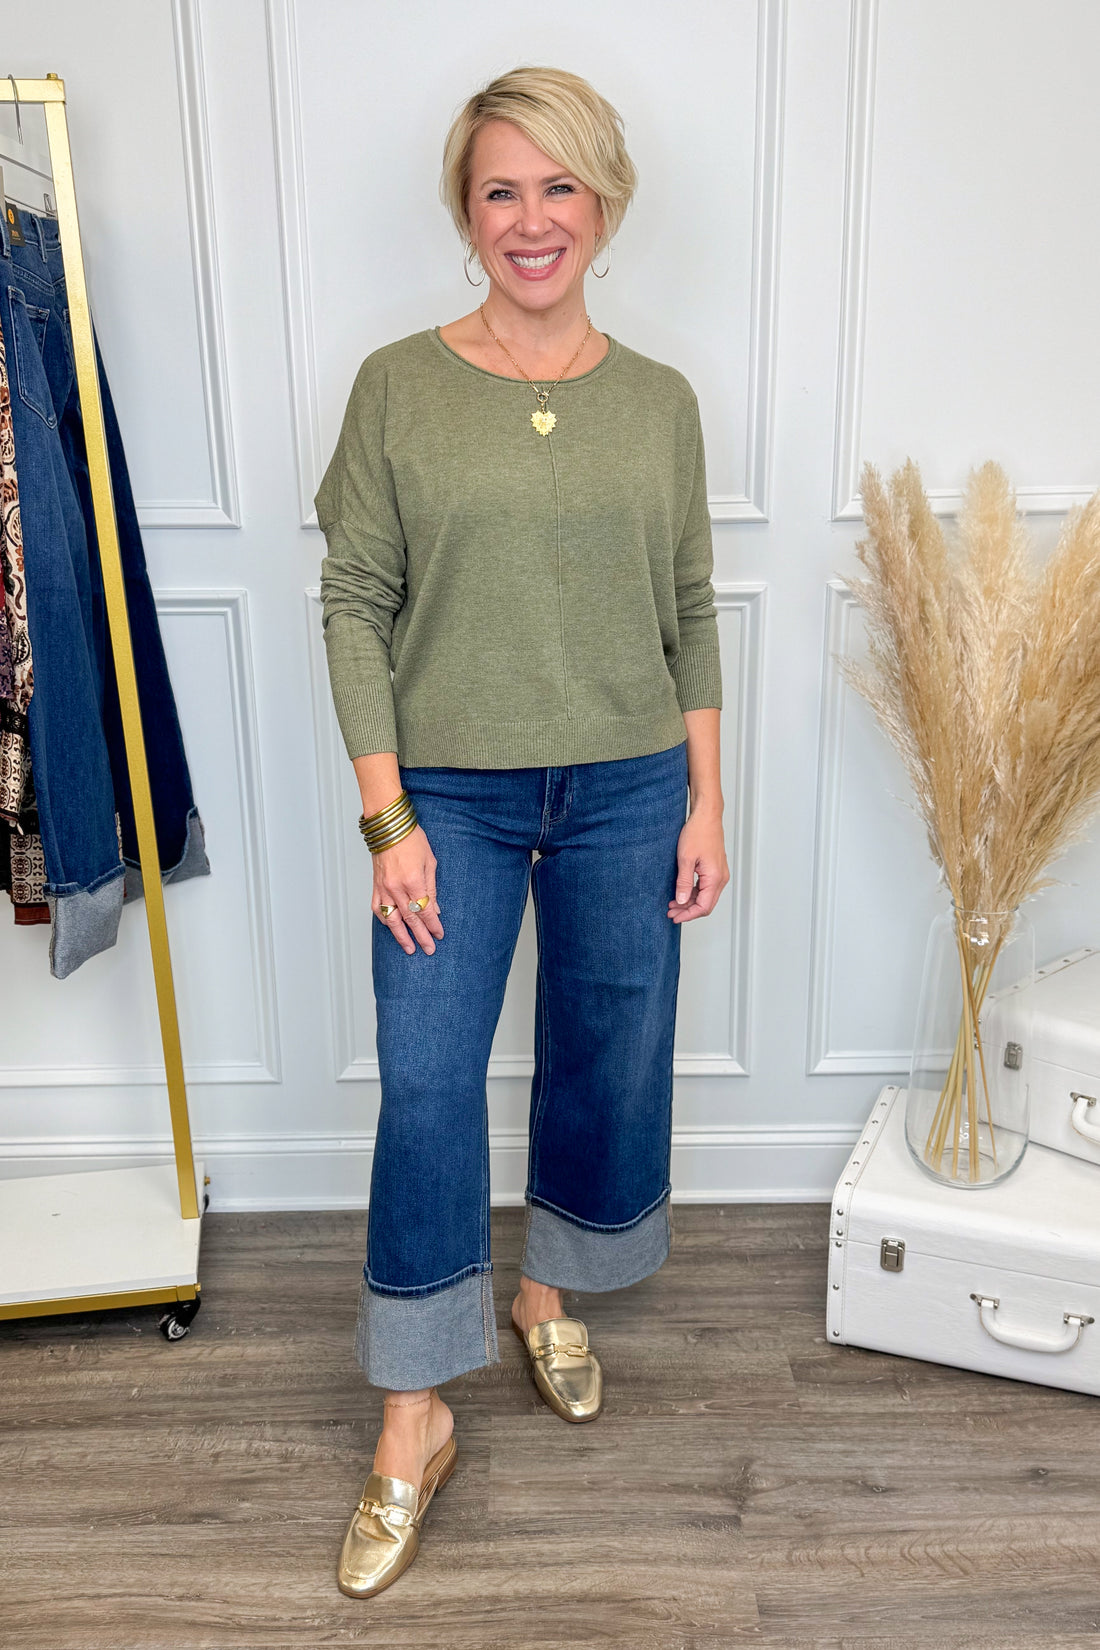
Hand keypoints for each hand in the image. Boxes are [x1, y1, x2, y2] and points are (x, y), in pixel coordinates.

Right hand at [372, 825, 443, 954]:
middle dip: (421, 936)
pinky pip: (377, 908)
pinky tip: (391, 927)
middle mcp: (397, 888)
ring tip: (409, 948)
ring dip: (401, 936)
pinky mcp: (375, 885)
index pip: (425, 911)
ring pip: (391, 919)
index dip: (433, 925)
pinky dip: (384, 920)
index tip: (439, 935)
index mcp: (414, 881)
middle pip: (410, 919)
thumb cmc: (412, 839)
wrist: (389, 826)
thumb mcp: (430, 862)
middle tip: (428, 950)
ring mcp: (384, 888)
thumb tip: (434, 910)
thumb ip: (431, 888)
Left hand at [667, 807, 728, 922]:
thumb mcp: (685, 859)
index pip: (703, 906)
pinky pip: (705, 888)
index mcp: (715, 877)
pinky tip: (680, 892)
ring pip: (705, 897)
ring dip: (689, 902)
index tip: (674, 917)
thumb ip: (683, 882)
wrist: (706, 816)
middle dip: (687, 911)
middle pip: (705, 904)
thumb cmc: (698, 832)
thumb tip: (681, 901)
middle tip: (670, 912)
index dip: (688, 915)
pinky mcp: (715, 869)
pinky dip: (693, 893)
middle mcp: (721, 878)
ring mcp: (719, 874)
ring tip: (672, 903)